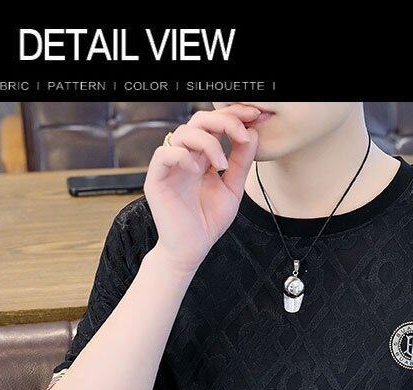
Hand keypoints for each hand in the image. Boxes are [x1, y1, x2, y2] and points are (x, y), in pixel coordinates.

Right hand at [143, 104, 259, 277]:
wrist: (191, 250)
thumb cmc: (208, 221)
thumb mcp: (233, 188)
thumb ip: (242, 162)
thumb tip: (253, 133)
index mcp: (202, 157)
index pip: (215, 126)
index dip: (234, 116)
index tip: (256, 116)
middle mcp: (185, 157)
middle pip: (199, 121)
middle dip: (223, 120)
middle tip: (242, 132)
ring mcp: (170, 167)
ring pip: (183, 133)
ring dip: (208, 142)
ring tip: (222, 164)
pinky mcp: (157, 180)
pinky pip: (164, 154)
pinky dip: (183, 156)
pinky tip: (198, 170)